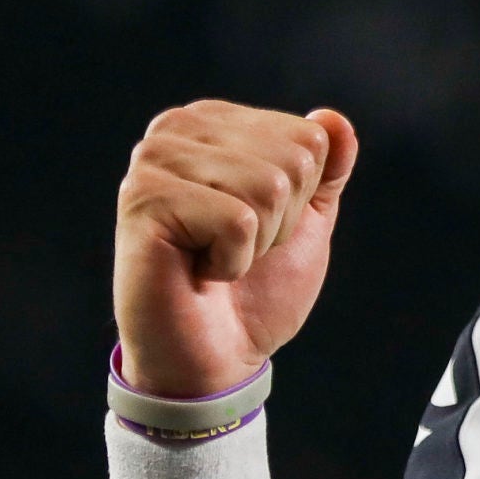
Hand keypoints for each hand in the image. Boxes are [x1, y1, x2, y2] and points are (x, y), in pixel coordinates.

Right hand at [113, 102, 357, 397]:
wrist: (213, 359)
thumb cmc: (255, 291)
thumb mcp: (306, 222)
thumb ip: (327, 169)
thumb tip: (335, 120)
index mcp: (216, 122)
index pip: (310, 137)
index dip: (302, 199)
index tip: (258, 228)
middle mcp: (178, 128)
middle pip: (293, 159)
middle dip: (282, 221)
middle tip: (236, 248)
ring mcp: (154, 160)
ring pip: (269, 186)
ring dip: (257, 242)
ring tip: (215, 259)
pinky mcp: (144, 199)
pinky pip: (238, 220)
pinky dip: (232, 261)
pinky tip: (198, 271)